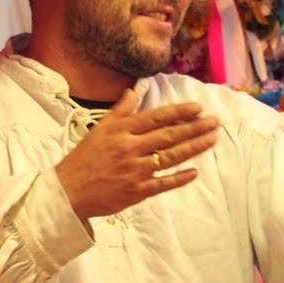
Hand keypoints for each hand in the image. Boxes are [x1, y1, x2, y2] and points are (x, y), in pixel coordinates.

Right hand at [55, 89, 220, 220]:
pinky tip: (194, 172)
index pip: (156, 118)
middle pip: (169, 136)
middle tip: (215, 122)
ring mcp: (136, 171)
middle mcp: (131, 149)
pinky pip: (163, 183)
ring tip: (212, 139)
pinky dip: (180, 178)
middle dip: (195, 128)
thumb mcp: (98, 130)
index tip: (198, 109)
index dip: (179, 112)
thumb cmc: (83, 159)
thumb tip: (134, 91)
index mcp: (121, 132)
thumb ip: (119, 111)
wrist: (68, 191)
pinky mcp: (137, 191)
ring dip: (194, 148)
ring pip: (171, 157)